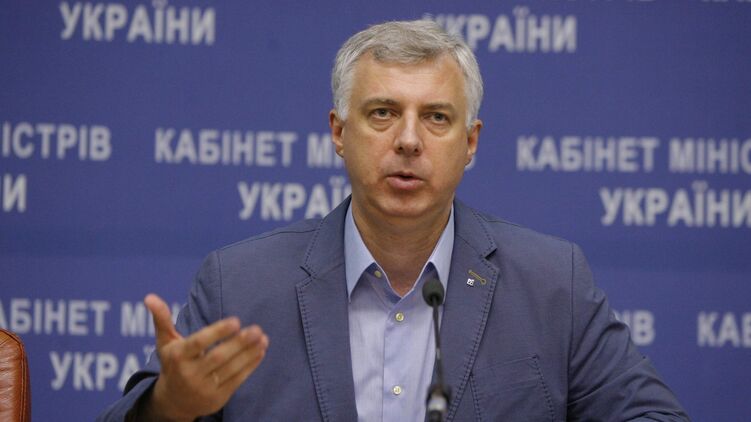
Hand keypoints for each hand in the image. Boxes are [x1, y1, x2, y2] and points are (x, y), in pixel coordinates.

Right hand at [141, 294, 268, 420]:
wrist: (174, 402)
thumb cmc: (172, 364)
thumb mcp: (165, 343)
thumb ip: (161, 319)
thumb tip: (149, 297)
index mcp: (178, 357)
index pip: (199, 343)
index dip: (218, 332)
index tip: (236, 321)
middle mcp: (190, 374)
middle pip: (218, 357)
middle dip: (239, 343)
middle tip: (256, 329)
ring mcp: (205, 388)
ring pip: (231, 369)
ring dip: (249, 353)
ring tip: (263, 337)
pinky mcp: (218, 399)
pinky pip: (237, 380)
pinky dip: (251, 365)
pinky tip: (261, 351)